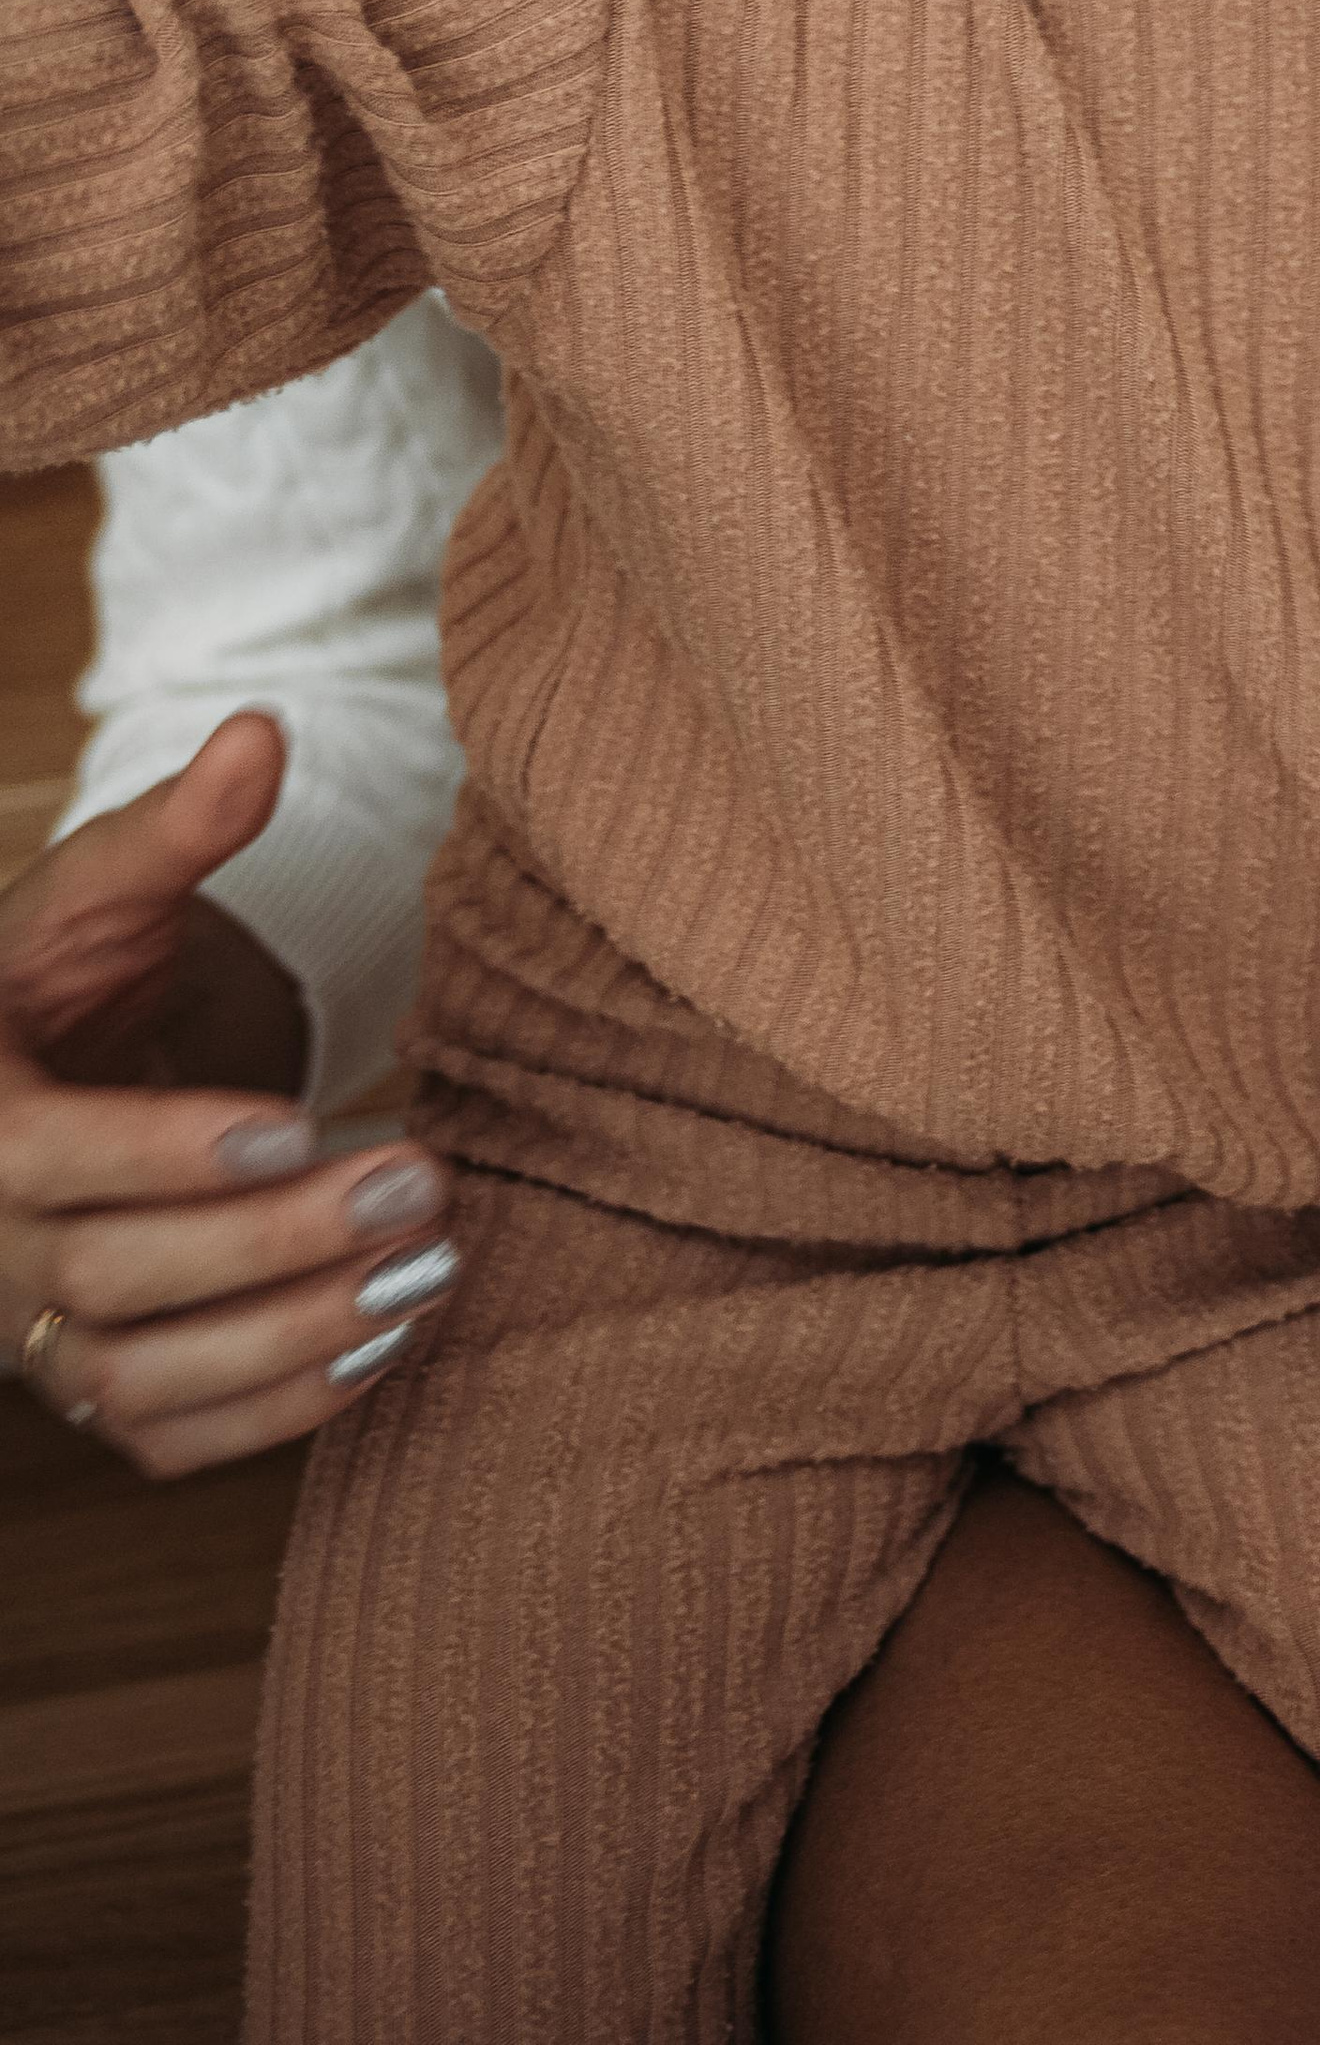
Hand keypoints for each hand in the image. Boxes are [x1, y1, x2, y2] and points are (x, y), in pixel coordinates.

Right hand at [0, 713, 456, 1476]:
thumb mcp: (108, 886)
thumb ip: (181, 825)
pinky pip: (173, 1436)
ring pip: (145, 1382)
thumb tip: (260, 733)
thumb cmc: (69, 971)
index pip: (47, 1158)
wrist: (43, 1070)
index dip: (161, 1153)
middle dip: (273, 1242)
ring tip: (429, 1268)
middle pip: (115, 1277)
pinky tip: (392, 1335)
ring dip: (295, 1338)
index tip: (291, 1127)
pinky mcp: (97, 1384)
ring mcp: (35, 1331)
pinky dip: (282, 1409)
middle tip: (419, 1180)